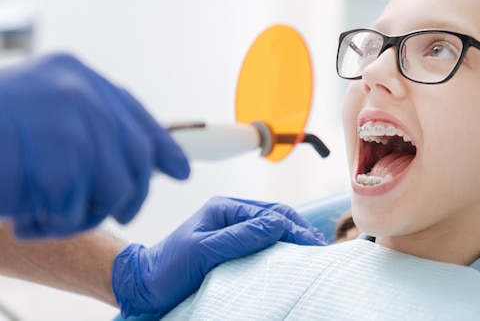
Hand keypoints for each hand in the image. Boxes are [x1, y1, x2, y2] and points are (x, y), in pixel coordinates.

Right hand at [0, 53, 189, 236]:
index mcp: (76, 75)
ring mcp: (72, 126)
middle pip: (136, 158)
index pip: (138, 114)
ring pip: (112, 190)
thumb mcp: (37, 108)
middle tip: (122, 212)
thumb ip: (85, 122)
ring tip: (47, 211)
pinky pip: (76, 211)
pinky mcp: (59, 162)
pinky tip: (25, 215)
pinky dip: (52, 224)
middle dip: (132, 194)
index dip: (164, 146)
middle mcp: (82, 94)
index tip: (182, 169)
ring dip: (83, 213)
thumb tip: (139, 160)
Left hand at [112, 196, 327, 316]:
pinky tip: (292, 260)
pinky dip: (281, 251)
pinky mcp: (233, 251)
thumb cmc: (167, 266)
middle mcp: (232, 218)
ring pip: (273, 231)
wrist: (144, 286)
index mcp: (225, 209)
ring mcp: (233, 234)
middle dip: (300, 230)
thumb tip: (276, 226)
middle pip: (276, 218)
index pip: (269, 213)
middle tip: (319, 248)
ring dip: (293, 240)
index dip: (293, 227)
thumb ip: (238, 236)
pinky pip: (263, 247)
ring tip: (313, 253)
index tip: (311, 243)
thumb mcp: (201, 250)